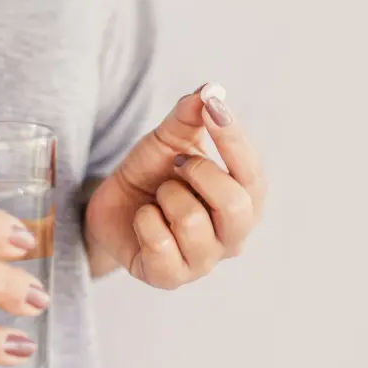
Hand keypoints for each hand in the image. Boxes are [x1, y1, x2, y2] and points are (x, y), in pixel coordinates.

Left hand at [86, 83, 266, 288]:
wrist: (114, 207)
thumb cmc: (153, 174)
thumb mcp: (170, 139)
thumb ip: (191, 116)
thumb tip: (211, 90)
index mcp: (245, 201)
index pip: (253, 174)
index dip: (234, 138)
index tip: (213, 106)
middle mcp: (233, 237)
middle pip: (235, 206)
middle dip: (198, 172)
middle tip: (177, 164)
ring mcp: (203, 262)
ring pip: (192, 222)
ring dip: (166, 196)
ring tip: (159, 196)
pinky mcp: (169, 278)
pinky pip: (160, 243)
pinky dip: (144, 220)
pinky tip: (144, 219)